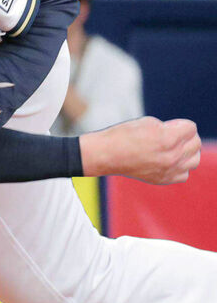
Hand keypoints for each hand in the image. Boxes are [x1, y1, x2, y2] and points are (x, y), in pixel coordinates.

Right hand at [80, 117, 199, 184]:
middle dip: (185, 137)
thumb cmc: (124, 135)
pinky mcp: (162, 180)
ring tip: (173, 149)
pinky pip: (184, 174)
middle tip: (169, 137)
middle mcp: (171, 156)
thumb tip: (183, 137)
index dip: (179, 124)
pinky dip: (180, 168)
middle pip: (195, 143)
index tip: (166, 126)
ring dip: (187, 153)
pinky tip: (168, 162)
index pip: (191, 128)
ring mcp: (168, 170)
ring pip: (194, 161)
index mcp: (168, 139)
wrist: (106, 155)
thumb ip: (171, 128)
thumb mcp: (149, 123)